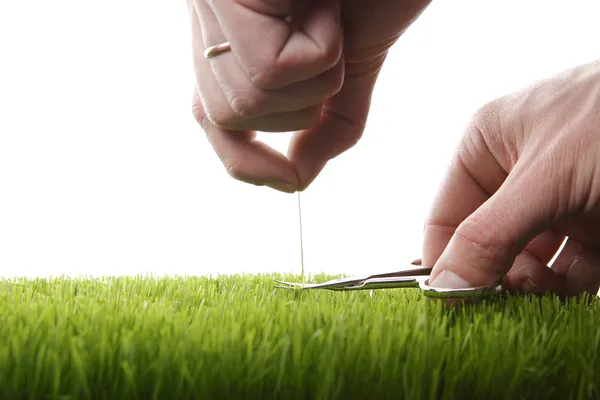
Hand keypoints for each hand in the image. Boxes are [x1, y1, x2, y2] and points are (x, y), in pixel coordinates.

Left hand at [187, 0, 431, 191]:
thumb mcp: (349, 70)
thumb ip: (326, 128)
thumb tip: (295, 178)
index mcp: (233, 44)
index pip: (212, 121)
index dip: (244, 163)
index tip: (289, 180)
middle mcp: (209, 24)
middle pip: (232, 118)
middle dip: (302, 102)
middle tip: (328, 43)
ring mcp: (211, 6)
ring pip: (251, 99)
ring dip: (317, 72)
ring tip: (327, 17)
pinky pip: (268, 70)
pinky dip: (318, 50)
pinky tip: (322, 7)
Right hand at [424, 59, 599, 297]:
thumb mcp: (548, 177)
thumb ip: (489, 235)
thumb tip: (442, 288)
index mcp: (487, 146)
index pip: (445, 219)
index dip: (446, 265)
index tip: (455, 309)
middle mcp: (518, 175)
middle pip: (487, 245)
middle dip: (498, 278)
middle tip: (509, 307)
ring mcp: (559, 200)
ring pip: (529, 263)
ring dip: (537, 289)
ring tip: (549, 298)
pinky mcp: (596, 223)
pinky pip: (571, 269)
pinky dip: (571, 289)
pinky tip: (576, 294)